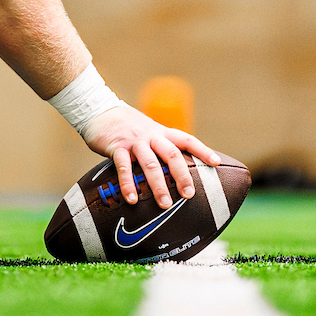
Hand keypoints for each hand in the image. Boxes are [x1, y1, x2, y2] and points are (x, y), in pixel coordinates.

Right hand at [82, 103, 221, 209]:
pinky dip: (128, 183)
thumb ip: (161, 147)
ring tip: (165, 204)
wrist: (99, 110)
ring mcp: (134, 141)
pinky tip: (132, 199)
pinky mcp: (116, 146)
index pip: (186, 139)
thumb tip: (178, 172)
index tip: (217, 163)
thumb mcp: (149, 131)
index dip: (202, 150)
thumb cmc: (128, 128)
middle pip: (171, 154)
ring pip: (150, 163)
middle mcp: (151, 135)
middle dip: (182, 175)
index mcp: (161, 132)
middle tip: (189, 195)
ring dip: (158, 185)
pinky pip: (123, 166)